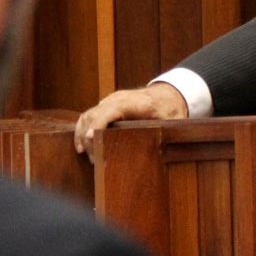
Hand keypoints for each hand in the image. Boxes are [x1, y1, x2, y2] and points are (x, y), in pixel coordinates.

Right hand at [73, 83, 187, 155]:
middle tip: (95, 160)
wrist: (166, 95)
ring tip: (91, 157)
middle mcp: (117, 99)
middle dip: (90, 137)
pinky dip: (81, 130)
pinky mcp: (106, 107)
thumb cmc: (170, 108)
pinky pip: (88, 116)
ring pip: (88, 116)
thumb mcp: (174, 120)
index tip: (90, 137)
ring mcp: (109, 102)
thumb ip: (171, 131)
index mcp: (134, 102)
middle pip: (95, 115)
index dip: (99, 123)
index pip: (111, 110)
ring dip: (84, 136)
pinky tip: (81, 146)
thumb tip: (169, 146)